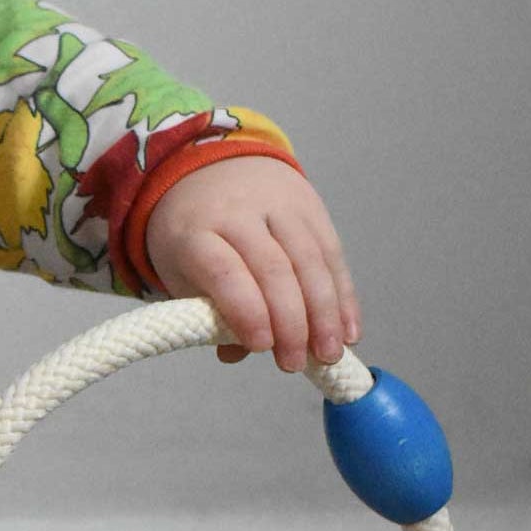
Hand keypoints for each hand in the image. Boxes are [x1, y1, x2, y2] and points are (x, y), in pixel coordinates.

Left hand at [144, 155, 360, 370]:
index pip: (225, 271)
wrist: (210, 167)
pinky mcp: (312, 205)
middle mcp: (240, 212)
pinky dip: (343, 295)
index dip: (247, 310)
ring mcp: (280, 205)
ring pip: (310, 260)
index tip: (263, 347)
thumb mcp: (182, 273)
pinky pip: (332, 253)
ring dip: (325, 312)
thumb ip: (208, 315)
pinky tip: (349, 329)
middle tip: (295, 363)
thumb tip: (237, 353)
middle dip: (291, 322)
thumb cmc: (193, 234)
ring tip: (329, 353)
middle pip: (275, 268)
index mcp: (197, 231)